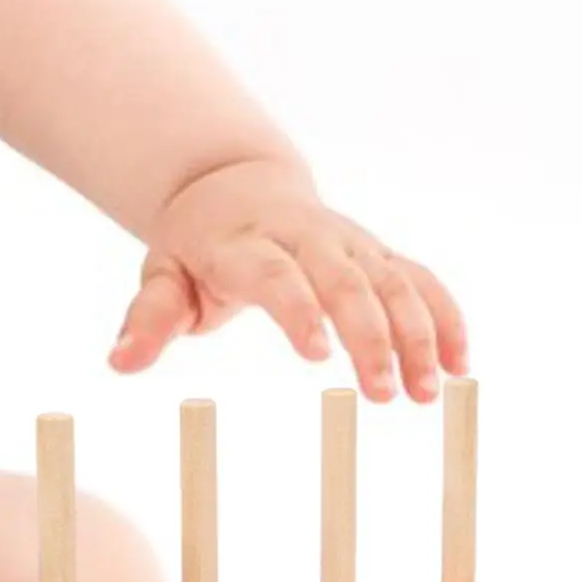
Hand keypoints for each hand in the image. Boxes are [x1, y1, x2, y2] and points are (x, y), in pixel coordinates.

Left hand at [107, 160, 467, 402]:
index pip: (278, 275)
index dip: (299, 310)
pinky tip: (463, 363)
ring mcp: (347, 242)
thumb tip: (119, 362)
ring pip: (393, 280)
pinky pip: (420, 278)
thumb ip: (148, 320)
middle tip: (383, 394)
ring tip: (428, 393)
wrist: (234, 186)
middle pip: (346, 280)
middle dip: (371, 335)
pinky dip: (444, 316)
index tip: (318, 356)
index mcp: (247, 244)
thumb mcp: (162, 277)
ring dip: (417, 334)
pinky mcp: (376, 253)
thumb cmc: (194, 247)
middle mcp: (306, 237)